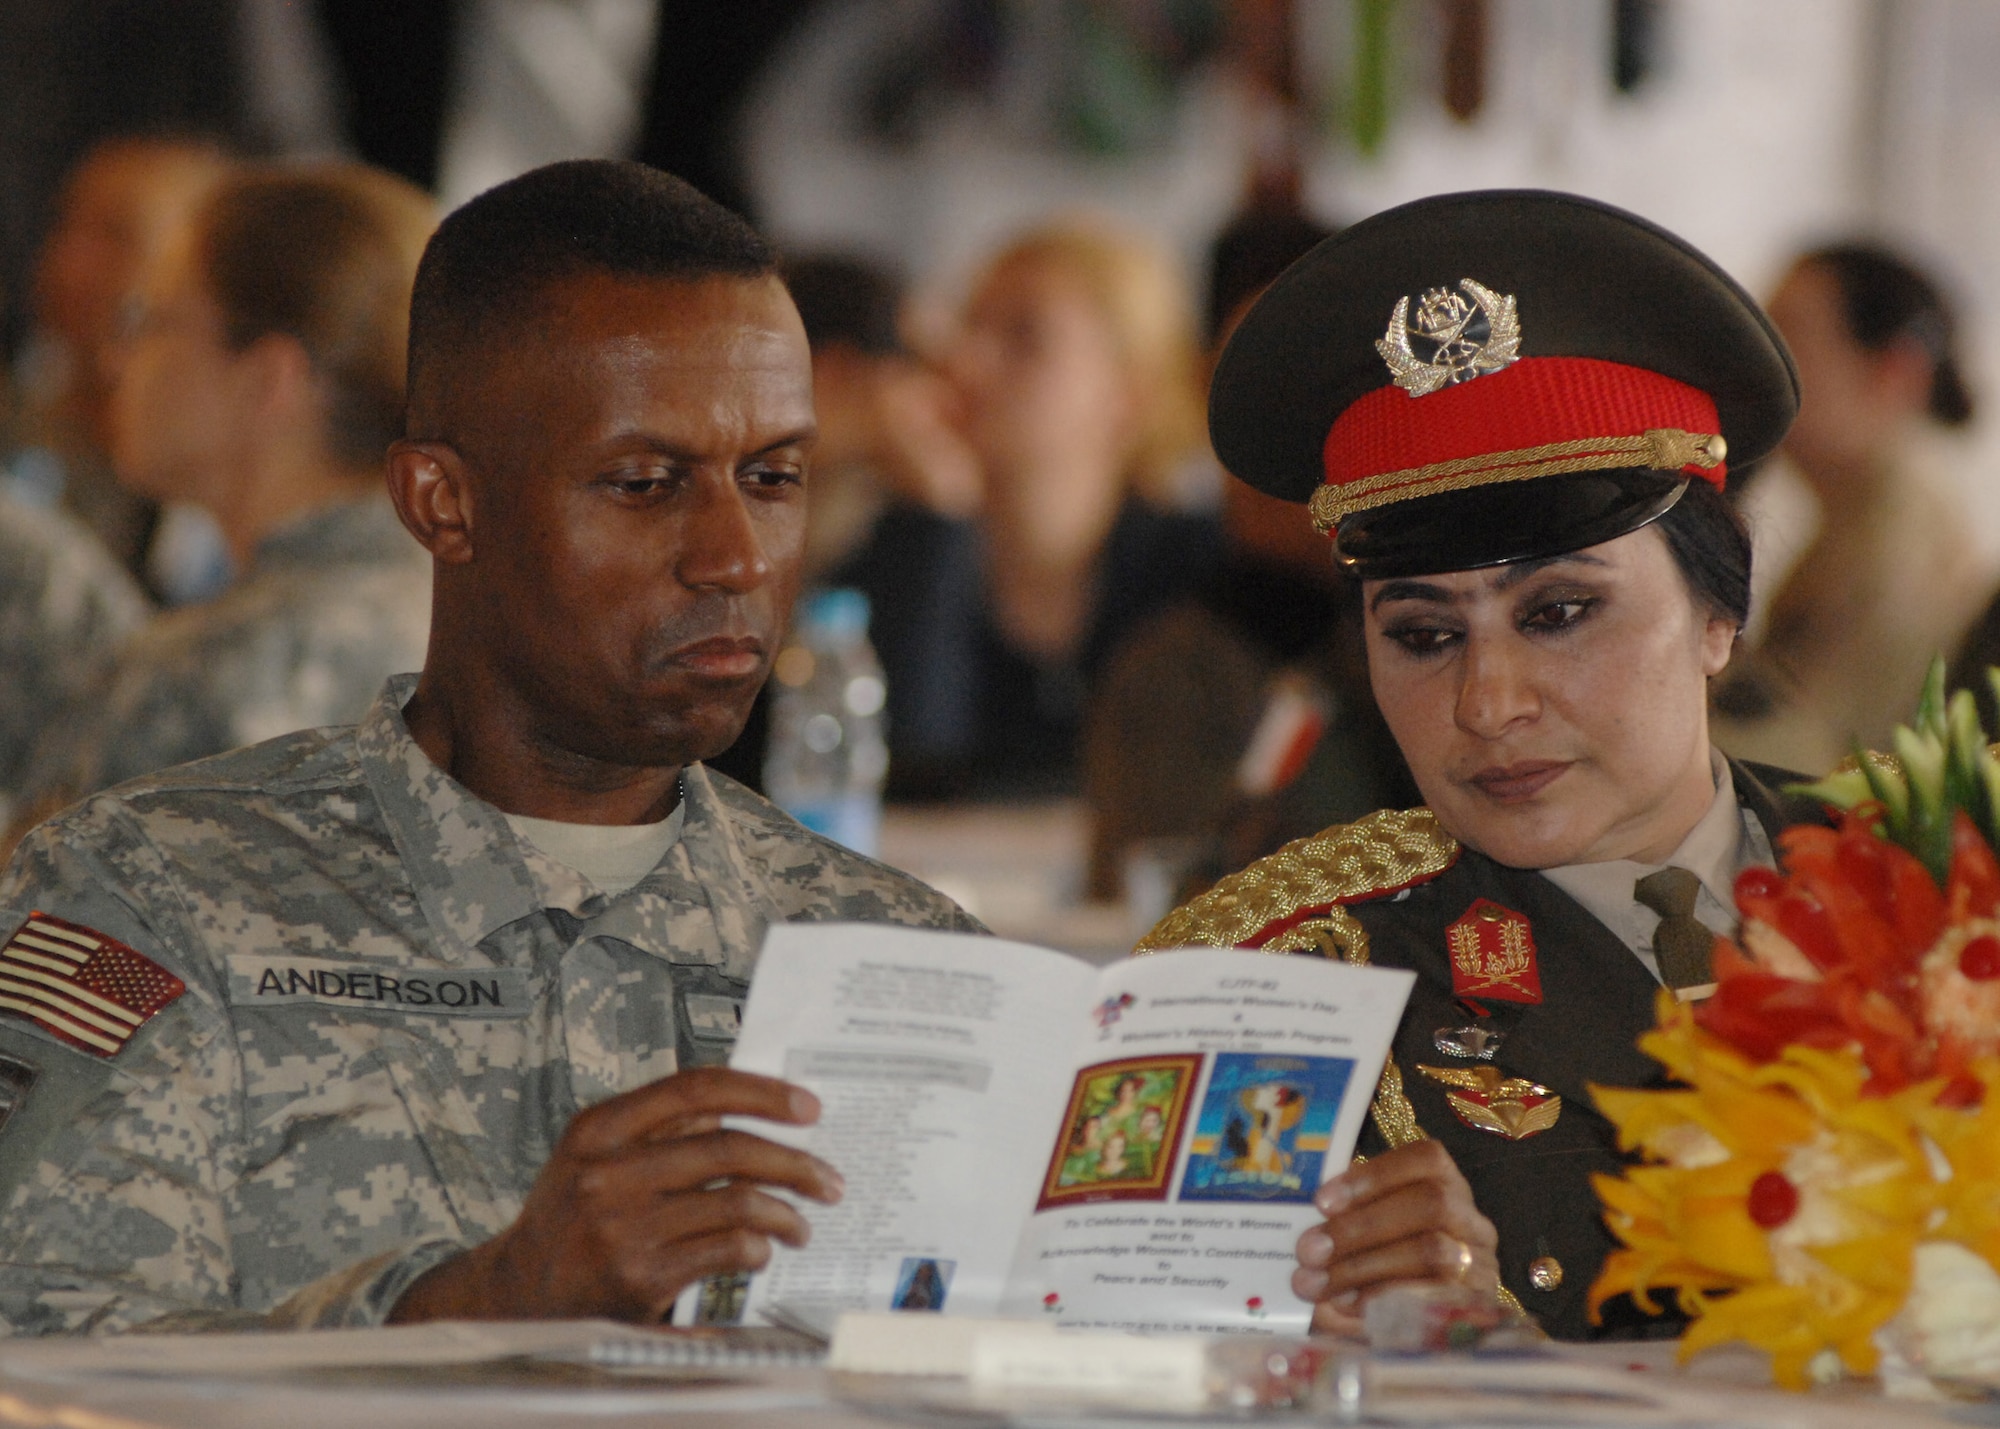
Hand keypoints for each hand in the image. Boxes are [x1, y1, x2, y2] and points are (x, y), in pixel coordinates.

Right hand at [390, 1066, 840, 1323]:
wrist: (520, 1292)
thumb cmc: (571, 1215)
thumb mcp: (597, 1154)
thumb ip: (662, 1127)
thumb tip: (749, 1104)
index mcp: (601, 1128)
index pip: (695, 1088)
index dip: (760, 1092)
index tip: (807, 1106)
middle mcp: (608, 1172)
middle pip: (729, 1149)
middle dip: (795, 1163)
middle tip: (829, 1178)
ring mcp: (623, 1225)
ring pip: (737, 1202)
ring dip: (786, 1213)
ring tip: (801, 1223)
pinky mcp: (640, 1275)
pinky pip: (727, 1249)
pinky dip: (757, 1248)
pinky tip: (761, 1251)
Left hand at [1291, 1139, 1498, 1333]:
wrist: (1415, 1330)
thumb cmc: (1380, 1265)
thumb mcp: (1364, 1231)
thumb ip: (1344, 1216)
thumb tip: (1304, 1219)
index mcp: (1446, 1185)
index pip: (1427, 1159)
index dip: (1375, 1176)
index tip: (1322, 1202)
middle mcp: (1472, 1220)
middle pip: (1430, 1205)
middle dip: (1362, 1226)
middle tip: (1309, 1250)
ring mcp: (1480, 1265)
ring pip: (1433, 1251)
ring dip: (1366, 1266)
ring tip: (1316, 1284)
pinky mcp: (1478, 1307)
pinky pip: (1436, 1299)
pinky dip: (1387, 1299)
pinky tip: (1349, 1305)